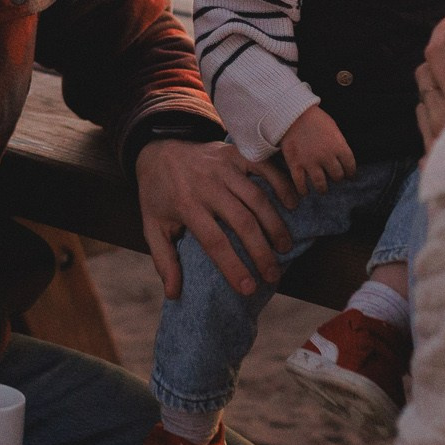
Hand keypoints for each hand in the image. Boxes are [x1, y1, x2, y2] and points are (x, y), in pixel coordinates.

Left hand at [135, 135, 296, 300]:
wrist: (157, 150)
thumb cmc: (157, 195)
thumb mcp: (152, 227)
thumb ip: (163, 260)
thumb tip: (173, 293)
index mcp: (185, 205)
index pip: (214, 241)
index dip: (233, 266)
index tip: (248, 288)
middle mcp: (206, 185)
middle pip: (241, 221)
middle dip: (261, 251)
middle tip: (273, 275)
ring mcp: (223, 166)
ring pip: (256, 197)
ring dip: (274, 224)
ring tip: (284, 248)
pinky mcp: (235, 153)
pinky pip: (264, 168)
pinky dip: (281, 184)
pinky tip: (292, 204)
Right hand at [278, 104, 355, 196]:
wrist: (292, 114)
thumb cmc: (315, 119)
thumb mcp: (333, 128)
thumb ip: (339, 144)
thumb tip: (343, 159)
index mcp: (339, 146)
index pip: (350, 166)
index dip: (351, 173)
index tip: (350, 176)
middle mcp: (326, 156)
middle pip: (337, 176)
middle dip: (337, 178)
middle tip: (334, 178)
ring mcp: (310, 162)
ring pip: (321, 184)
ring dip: (323, 188)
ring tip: (322, 189)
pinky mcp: (295, 164)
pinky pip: (301, 184)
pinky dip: (303, 190)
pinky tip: (305, 192)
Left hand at [415, 19, 444, 151]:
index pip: (439, 60)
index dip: (439, 36)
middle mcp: (442, 127)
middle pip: (424, 82)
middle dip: (432, 62)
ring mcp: (436, 153)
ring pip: (422, 112)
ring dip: (430, 94)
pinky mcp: (439, 178)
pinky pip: (427, 144)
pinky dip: (433, 129)